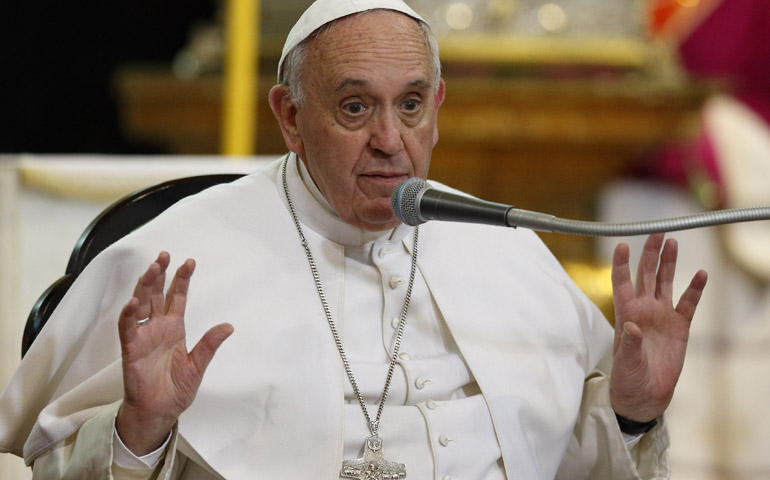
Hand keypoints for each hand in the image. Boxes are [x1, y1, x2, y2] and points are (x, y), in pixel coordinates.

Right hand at [116, 252, 233, 454]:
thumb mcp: (198, 365)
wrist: (160, 411)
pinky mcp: (131, 349)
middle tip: (164, 255)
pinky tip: (133, 302)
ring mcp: (143, 337)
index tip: (190, 261)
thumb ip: (209, 344)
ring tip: (152, 269)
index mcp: (174, 329)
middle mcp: (157, 328)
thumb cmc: (176, 389)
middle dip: (160, 275)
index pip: (177, 298)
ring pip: (141, 305)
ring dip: (144, 287)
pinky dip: (129, 315)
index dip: (182, 280)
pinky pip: (127, 328)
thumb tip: (229, 326)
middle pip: (156, 295)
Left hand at [609, 234, 706, 421]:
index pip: (622, 282)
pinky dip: (694, 289)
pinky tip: (701, 274)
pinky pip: (688, 303)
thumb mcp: (626, 363)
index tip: (621, 245)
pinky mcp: (679, 327)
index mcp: (626, 314)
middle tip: (657, 233)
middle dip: (650, 254)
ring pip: (665, 282)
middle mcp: (643, 310)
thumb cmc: (628, 378)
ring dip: (668, 263)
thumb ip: (630, 344)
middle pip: (646, 275)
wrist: (644, 395)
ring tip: (672, 243)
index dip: (621, 264)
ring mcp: (661, 316)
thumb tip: (633, 327)